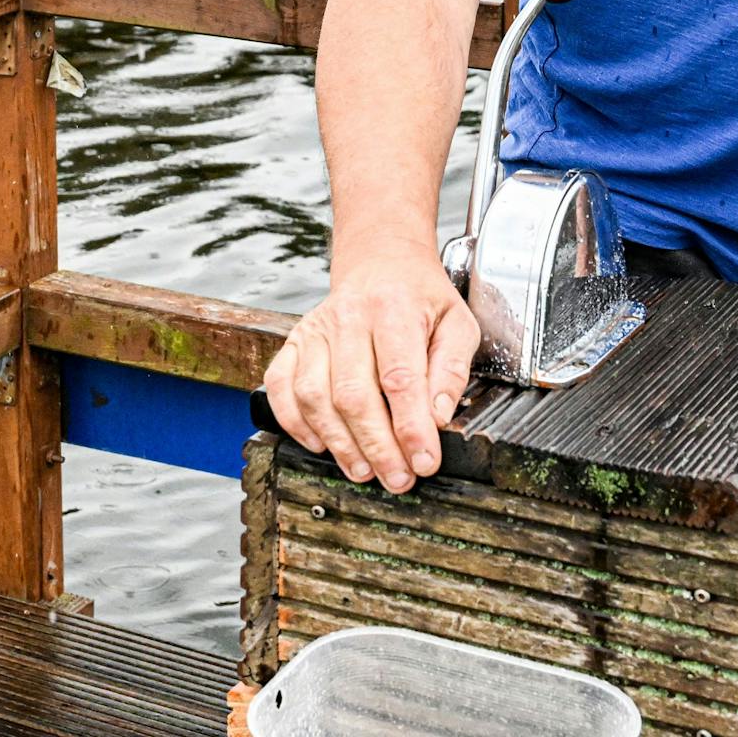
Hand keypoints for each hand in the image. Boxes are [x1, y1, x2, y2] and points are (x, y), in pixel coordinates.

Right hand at [263, 240, 479, 492]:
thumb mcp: (456, 322)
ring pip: (314, 395)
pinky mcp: (294, 341)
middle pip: (353, 393)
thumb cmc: (420, 296)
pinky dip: (294, 421)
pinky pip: (281, 386)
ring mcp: (315, 329)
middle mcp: (349, 317)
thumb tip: (438, 416)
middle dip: (376, 446)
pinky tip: (320, 444)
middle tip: (397, 478)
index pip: (399, 376)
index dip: (410, 426)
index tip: (424, 460)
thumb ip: (452, 368)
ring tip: (364, 470)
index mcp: (394, 308)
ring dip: (338, 442)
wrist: (380, 260)